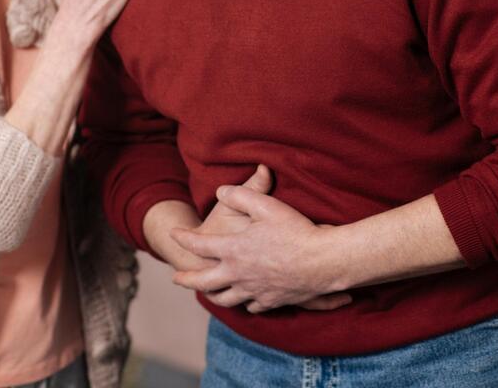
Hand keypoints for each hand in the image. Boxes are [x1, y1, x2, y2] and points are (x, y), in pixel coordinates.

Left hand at [172, 178, 351, 313]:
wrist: (323, 262)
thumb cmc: (295, 231)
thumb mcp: (266, 205)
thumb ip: (240, 194)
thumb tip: (221, 190)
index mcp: (233, 249)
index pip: (199, 245)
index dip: (184, 238)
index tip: (175, 234)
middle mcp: (238, 274)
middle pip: (203, 282)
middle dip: (187, 279)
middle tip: (176, 278)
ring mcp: (254, 290)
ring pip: (226, 299)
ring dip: (213, 295)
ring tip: (207, 293)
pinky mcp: (271, 301)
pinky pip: (252, 306)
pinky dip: (245, 303)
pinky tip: (246, 300)